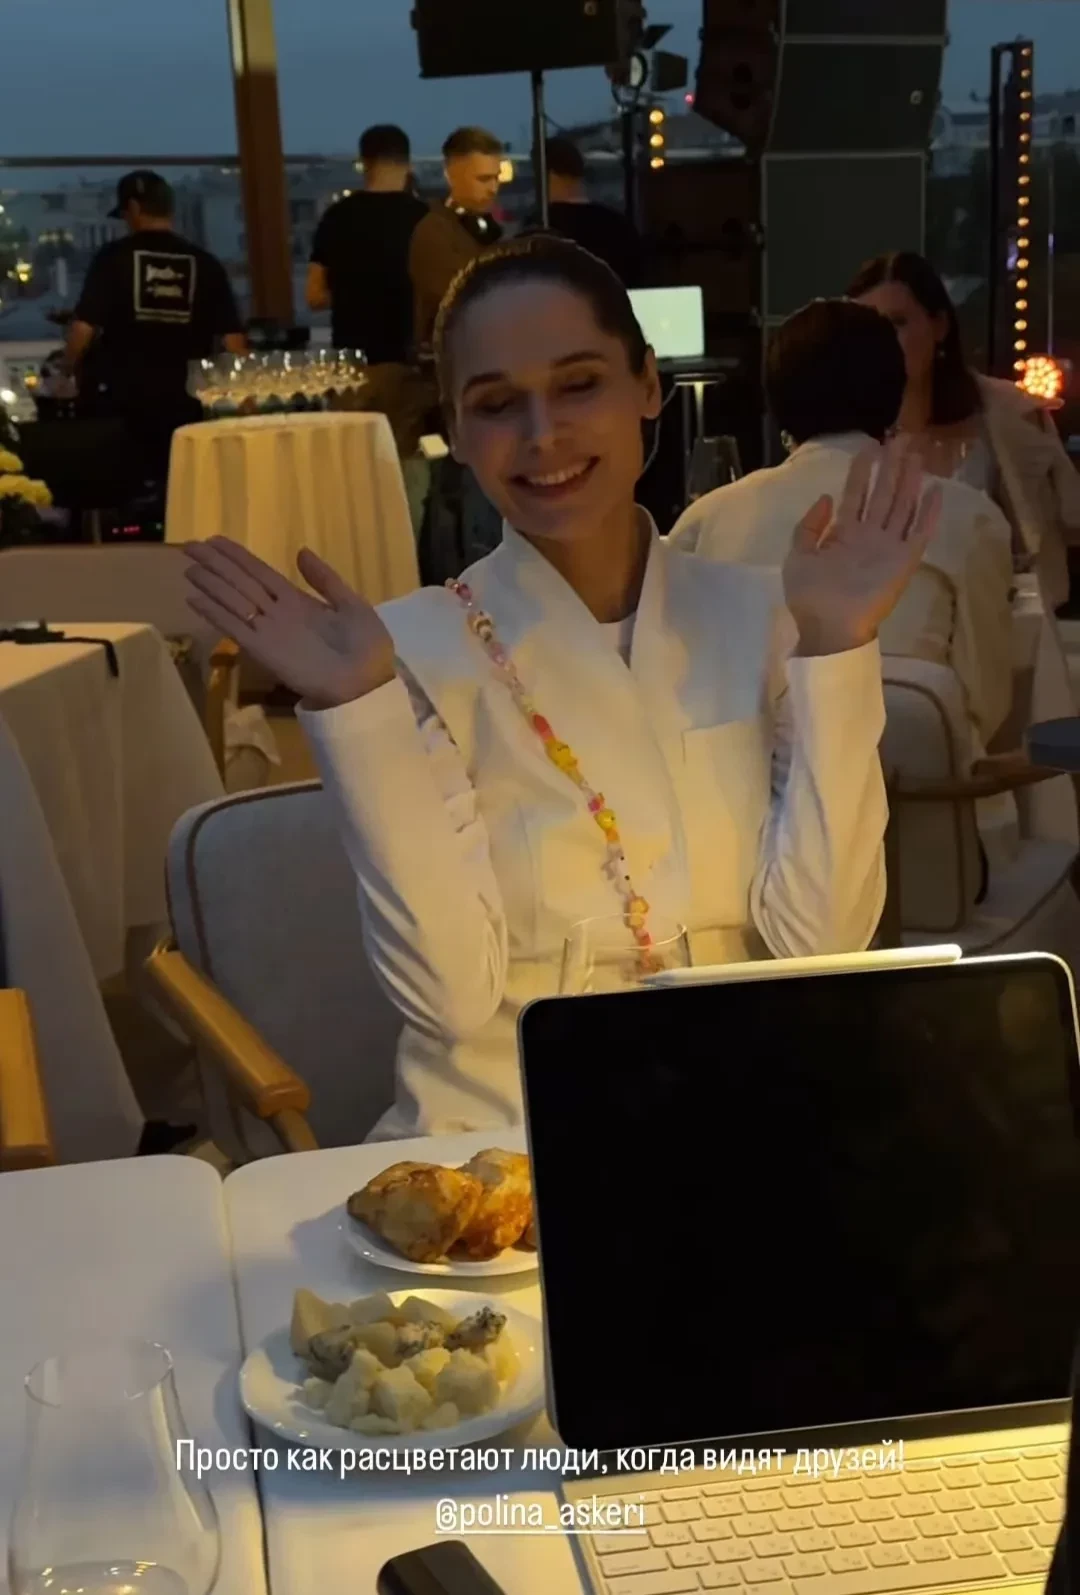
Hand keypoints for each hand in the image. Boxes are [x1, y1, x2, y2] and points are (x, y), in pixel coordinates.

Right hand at [184, 538, 395, 709]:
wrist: (367, 684)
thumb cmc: (366, 647)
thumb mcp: (352, 604)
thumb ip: (325, 579)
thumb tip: (300, 551)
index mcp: (298, 601)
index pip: (260, 572)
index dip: (238, 557)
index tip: (215, 540)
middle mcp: (278, 613)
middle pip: (240, 582)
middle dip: (215, 565)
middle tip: (189, 547)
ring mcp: (269, 631)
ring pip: (233, 601)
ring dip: (210, 584)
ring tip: (187, 568)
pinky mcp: (264, 651)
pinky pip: (235, 628)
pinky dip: (215, 613)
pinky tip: (194, 598)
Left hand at [782, 438, 941, 656]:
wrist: (829, 626)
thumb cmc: (810, 595)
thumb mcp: (798, 556)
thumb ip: (809, 526)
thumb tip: (826, 497)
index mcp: (844, 534)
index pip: (856, 494)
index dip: (862, 471)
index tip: (869, 447)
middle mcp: (869, 536)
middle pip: (883, 494)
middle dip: (892, 467)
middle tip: (902, 439)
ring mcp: (888, 547)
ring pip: (902, 506)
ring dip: (910, 481)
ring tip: (917, 454)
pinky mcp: (904, 561)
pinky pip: (919, 532)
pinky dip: (929, 513)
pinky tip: (936, 490)